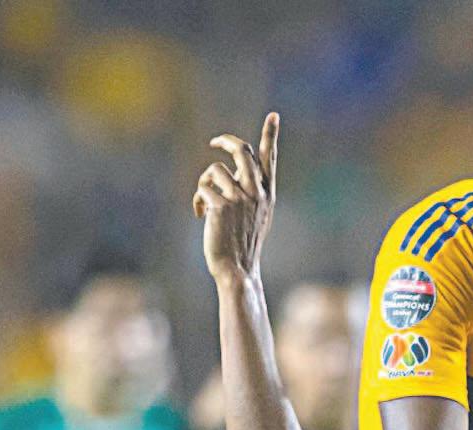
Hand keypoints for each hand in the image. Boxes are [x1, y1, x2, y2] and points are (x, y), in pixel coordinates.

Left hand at [193, 112, 278, 285]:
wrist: (238, 270)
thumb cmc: (243, 246)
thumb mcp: (256, 218)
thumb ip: (250, 193)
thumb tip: (229, 172)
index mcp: (267, 195)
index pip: (269, 159)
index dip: (271, 135)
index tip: (274, 116)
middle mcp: (257, 193)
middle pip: (241, 151)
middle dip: (226, 141)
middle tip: (216, 142)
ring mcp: (240, 198)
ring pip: (214, 170)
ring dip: (205, 184)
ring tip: (206, 202)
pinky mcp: (221, 205)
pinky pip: (202, 188)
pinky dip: (198, 201)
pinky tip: (201, 215)